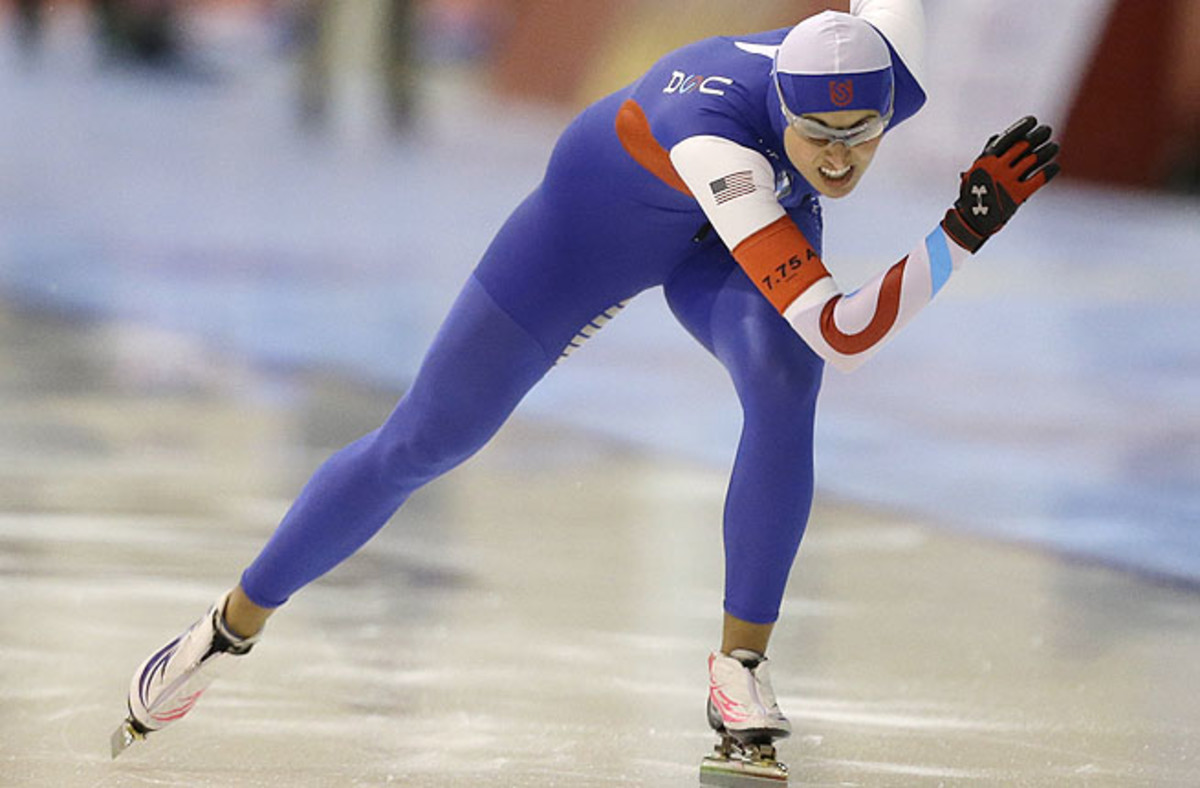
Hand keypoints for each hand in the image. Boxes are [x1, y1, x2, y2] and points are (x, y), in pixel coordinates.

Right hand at [941, 116, 1060, 251]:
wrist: (972, 221)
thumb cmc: (973, 194)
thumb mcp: (975, 171)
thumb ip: (986, 154)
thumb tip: (998, 135)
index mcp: (986, 160)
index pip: (1008, 137)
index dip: (1022, 127)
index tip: (1034, 121)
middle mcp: (997, 168)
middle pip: (1024, 146)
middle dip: (1038, 136)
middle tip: (1047, 130)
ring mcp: (1008, 181)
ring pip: (1034, 160)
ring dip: (1047, 151)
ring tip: (1054, 147)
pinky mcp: (1018, 195)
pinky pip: (1038, 179)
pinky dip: (1049, 171)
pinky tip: (1055, 167)